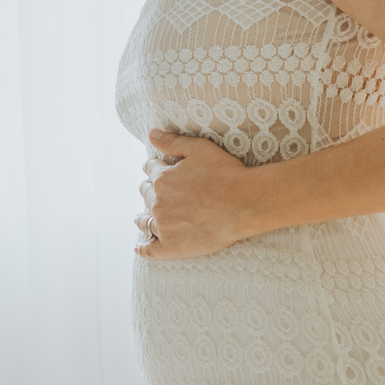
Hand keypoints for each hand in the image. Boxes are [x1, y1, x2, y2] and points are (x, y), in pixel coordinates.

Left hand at [134, 128, 254, 259]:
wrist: (245, 204)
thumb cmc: (226, 174)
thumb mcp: (199, 149)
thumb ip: (172, 142)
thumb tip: (151, 134)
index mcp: (162, 179)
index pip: (151, 170)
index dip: (155, 168)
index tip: (157, 170)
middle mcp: (158, 203)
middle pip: (146, 195)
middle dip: (149, 191)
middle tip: (154, 193)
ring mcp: (165, 226)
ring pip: (146, 222)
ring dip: (142, 218)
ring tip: (141, 219)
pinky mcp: (173, 246)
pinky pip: (151, 250)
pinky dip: (143, 249)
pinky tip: (140, 248)